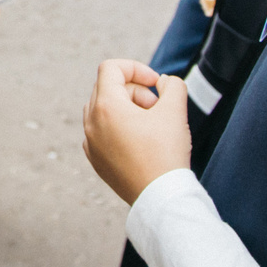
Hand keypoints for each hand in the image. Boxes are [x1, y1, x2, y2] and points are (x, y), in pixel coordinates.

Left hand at [82, 59, 190, 204]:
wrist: (160, 198)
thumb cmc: (166, 153)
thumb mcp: (175, 110)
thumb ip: (172, 86)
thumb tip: (164, 82)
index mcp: (105, 106)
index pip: (111, 68)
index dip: (136, 68)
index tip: (155, 84)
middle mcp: (91, 123)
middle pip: (108, 88)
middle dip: (135, 91)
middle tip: (158, 108)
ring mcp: (90, 143)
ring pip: (104, 110)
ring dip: (127, 109)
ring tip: (150, 124)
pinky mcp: (95, 160)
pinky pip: (102, 132)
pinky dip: (119, 128)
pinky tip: (140, 142)